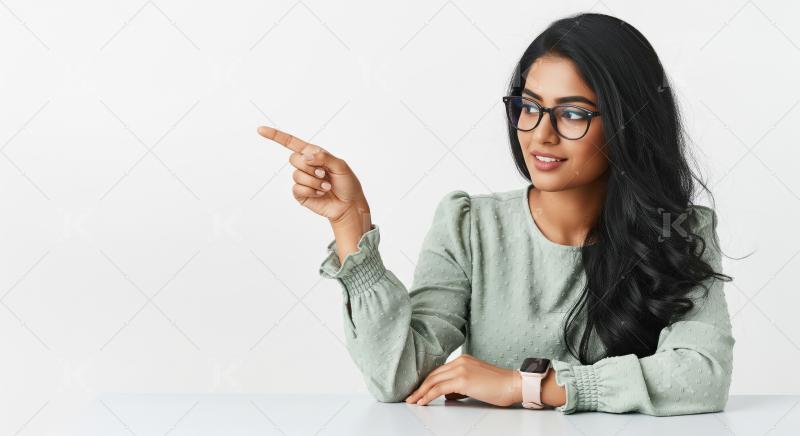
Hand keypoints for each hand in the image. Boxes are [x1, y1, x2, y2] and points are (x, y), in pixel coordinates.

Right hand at [257, 125, 369, 223]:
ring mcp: (302, 180)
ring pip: (296, 175)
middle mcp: (306, 165)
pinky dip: (311, 191)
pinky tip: (320, 193)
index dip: (276, 136)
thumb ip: (324, 157)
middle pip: (293, 159)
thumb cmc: (347, 184)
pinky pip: (297, 188)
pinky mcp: (301, 193)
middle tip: (323, 174)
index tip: (261, 130)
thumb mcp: (341, 166)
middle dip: (309, 166)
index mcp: (314, 154)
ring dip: (314, 181)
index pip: (292, 143)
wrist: (349, 205)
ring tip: (326, 186)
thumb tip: (305, 156)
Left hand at [404, 354, 519, 406]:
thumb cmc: (499, 385)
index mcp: (463, 359)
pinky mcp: (462, 379)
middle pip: (433, 374)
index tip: (418, 390)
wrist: (513, 384)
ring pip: (433, 381)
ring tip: (412, 401)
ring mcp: (461, 368)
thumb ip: (460, 386)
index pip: (439, 371)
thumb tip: (447, 395)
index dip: (427, 382)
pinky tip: (422, 402)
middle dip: (420, 387)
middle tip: (410, 397)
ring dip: (421, 392)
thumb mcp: (476, 382)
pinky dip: (428, 396)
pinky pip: (439, 388)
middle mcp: (460, 361)